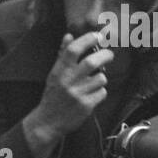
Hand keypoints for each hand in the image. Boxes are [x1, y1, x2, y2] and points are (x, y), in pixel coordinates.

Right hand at [23, 32, 111, 157]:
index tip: (97, 35)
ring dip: (101, 77)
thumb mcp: (54, 73)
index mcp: (59, 70)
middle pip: (92, 62)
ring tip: (95, 80)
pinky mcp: (86, 106)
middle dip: (105, 55)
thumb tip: (69, 35)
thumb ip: (62, 54)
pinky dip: (100, 92)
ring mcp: (78, 94)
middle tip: (109, 54)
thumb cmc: (52, 94)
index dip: (87, 39)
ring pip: (101, 78)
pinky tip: (92, 94)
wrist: (48, 121)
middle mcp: (68, 81)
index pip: (74, 50)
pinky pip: (102, 93)